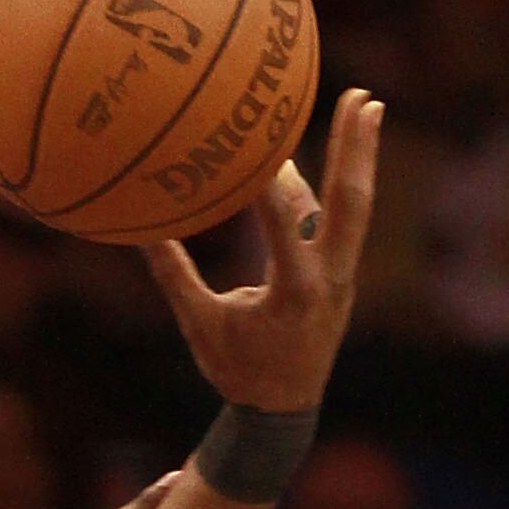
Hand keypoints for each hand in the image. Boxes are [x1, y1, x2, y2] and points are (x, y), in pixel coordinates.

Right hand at [146, 88, 385, 410]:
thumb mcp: (200, 325)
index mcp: (293, 294)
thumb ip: (175, 276)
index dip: (273, 185)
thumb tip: (140, 232)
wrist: (283, 411)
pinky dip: (337, 183)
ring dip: (361, 154)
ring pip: (355, 205)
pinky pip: (340, 219)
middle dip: (356, 149)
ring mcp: (343, 274)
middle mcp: (330, 278)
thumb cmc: (236, 371)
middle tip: (365, 97)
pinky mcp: (342, 273)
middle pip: (350, 202)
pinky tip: (330, 152)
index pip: (284, 229)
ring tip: (368, 103)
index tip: (262, 143)